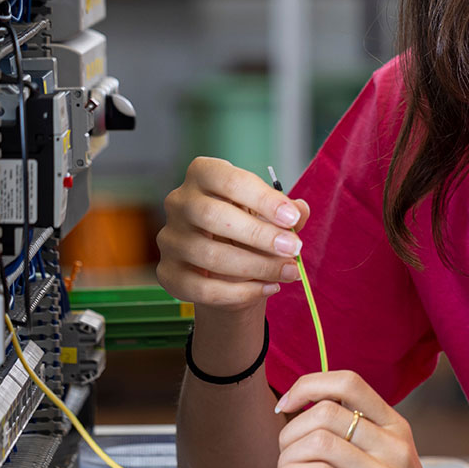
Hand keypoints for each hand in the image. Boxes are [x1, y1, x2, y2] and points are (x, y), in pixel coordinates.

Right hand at [156, 157, 307, 313]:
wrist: (226, 266)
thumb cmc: (249, 228)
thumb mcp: (271, 214)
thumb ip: (287, 212)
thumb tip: (300, 210)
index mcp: (203, 175)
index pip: (229, 181)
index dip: (263, 199)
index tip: (292, 219)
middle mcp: (179, 203)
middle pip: (213, 216)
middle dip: (259, 235)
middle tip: (294, 249)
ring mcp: (170, 238)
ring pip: (209, 255)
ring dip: (256, 266)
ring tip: (289, 271)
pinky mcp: (168, 273)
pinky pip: (202, 288)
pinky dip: (240, 292)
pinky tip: (268, 287)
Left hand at [267, 371, 464, 467]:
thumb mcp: (392, 461)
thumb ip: (360, 436)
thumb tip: (307, 413)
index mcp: (397, 428)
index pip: (349, 382)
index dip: (308, 385)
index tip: (287, 404)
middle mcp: (393, 446)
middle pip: (325, 411)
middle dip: (288, 430)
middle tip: (283, 453)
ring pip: (318, 442)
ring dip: (286, 456)